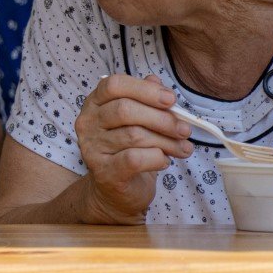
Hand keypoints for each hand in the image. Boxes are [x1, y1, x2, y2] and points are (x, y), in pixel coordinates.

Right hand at [74, 74, 189, 224]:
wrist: (117, 192)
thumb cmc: (129, 150)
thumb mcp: (138, 121)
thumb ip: (145, 100)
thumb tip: (156, 81)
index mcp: (94, 104)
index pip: (113, 85)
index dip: (144, 89)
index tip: (170, 99)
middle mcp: (88, 123)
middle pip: (125, 110)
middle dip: (162, 119)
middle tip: (184, 129)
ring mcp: (93, 147)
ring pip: (135, 135)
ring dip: (167, 141)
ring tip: (183, 148)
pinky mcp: (104, 172)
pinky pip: (135, 159)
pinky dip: (157, 158)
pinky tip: (165, 161)